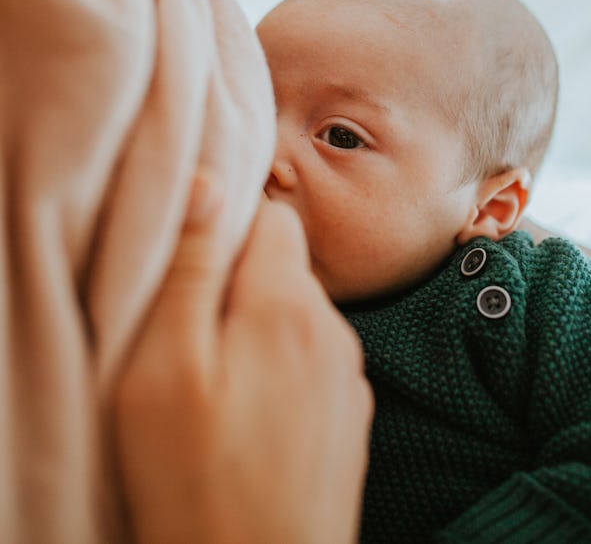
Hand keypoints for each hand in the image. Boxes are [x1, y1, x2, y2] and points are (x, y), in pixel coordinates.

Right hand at [114, 169, 372, 543]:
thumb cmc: (194, 483)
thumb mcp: (163, 369)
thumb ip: (192, 269)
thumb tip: (210, 181)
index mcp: (288, 308)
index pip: (274, 217)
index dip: (229, 228)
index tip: (193, 268)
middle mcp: (334, 331)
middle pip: (286, 268)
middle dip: (239, 282)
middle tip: (192, 339)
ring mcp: (350, 377)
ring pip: (299, 315)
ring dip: (260, 329)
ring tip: (218, 387)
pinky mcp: (352, 416)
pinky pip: (315, 361)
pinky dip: (283, 369)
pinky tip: (251, 420)